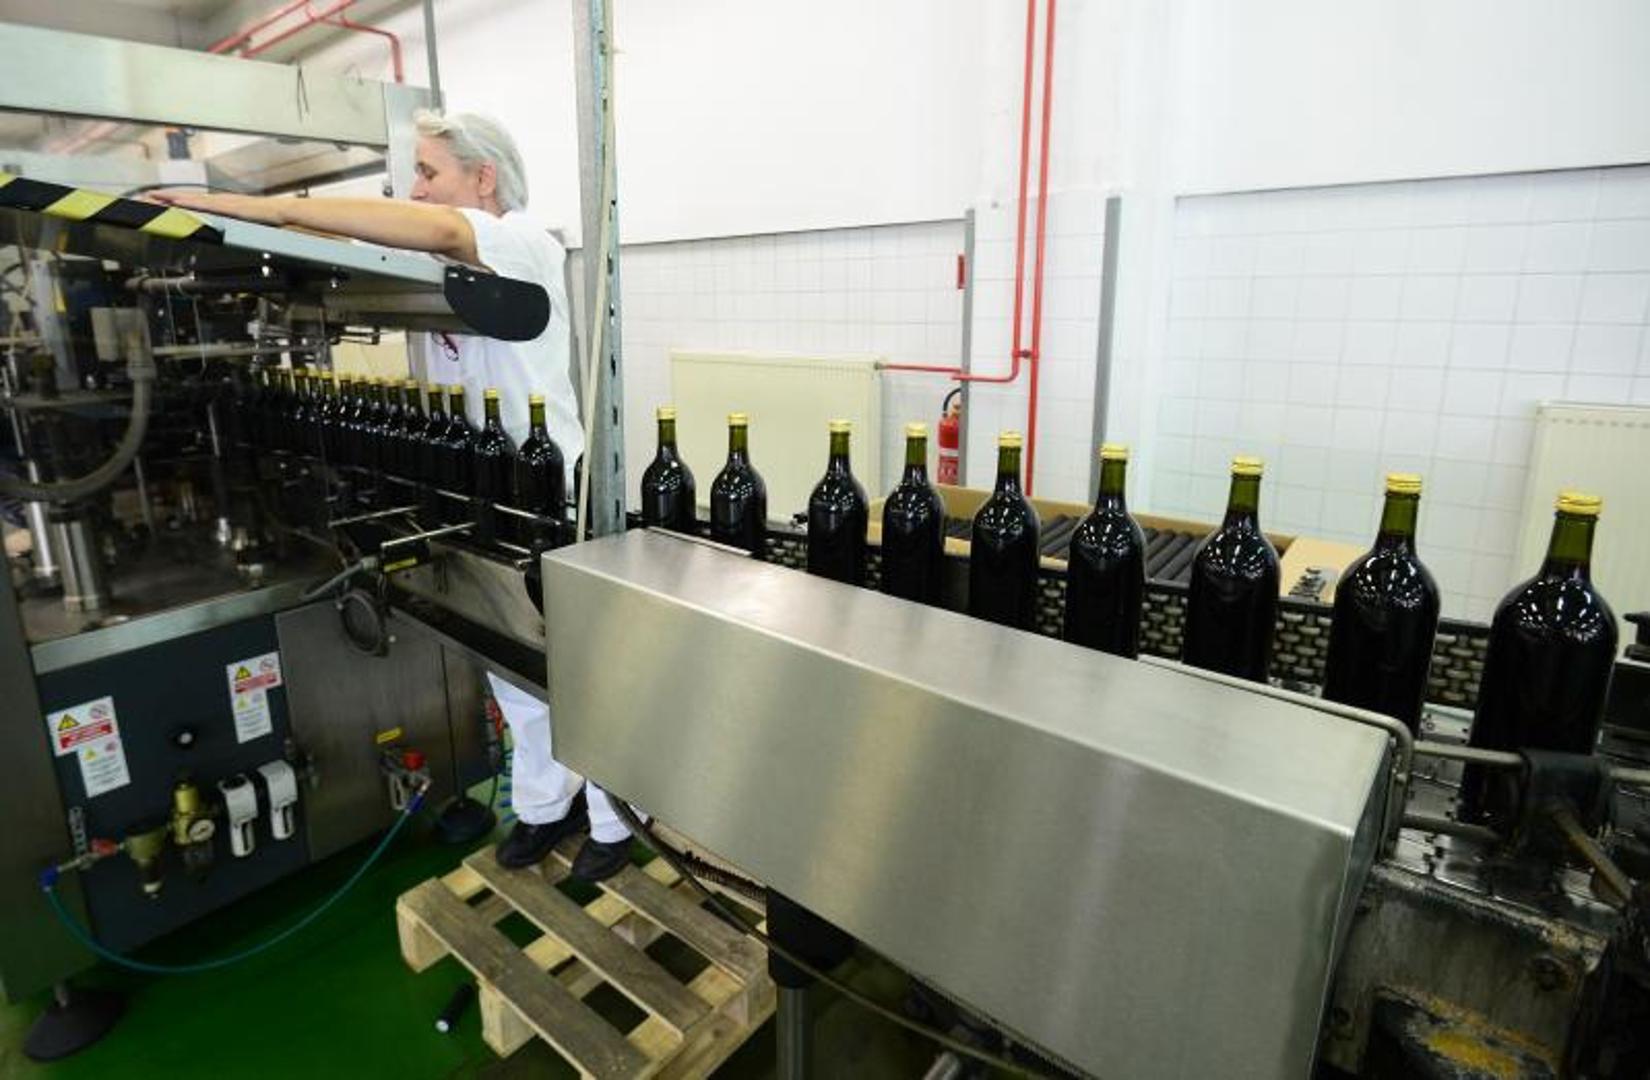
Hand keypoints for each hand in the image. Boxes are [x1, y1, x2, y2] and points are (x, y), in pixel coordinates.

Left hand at [147, 190, 288, 226]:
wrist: (287, 214)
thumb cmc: (273, 222)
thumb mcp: (250, 226)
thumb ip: (237, 229)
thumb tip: (230, 236)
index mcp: (226, 207)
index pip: (198, 203)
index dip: (180, 202)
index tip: (162, 202)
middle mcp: (222, 201)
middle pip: (190, 198)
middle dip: (168, 197)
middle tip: (147, 196)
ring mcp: (224, 202)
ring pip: (193, 199)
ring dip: (172, 197)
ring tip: (153, 197)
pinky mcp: (228, 206)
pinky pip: (204, 204)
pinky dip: (189, 202)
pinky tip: (175, 202)